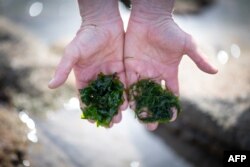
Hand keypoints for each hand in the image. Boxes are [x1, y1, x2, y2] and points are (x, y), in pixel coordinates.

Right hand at [48, 0, 127, 126]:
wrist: (103, 22)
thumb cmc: (85, 37)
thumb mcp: (72, 53)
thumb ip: (62, 69)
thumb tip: (49, 86)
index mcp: (84, 76)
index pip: (85, 97)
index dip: (88, 109)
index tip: (92, 121)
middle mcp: (97, 77)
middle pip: (101, 98)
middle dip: (105, 111)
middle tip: (111, 123)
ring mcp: (110, 73)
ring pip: (113, 94)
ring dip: (116, 106)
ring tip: (119, 118)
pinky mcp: (121, 68)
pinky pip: (124, 83)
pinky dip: (125, 94)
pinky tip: (128, 104)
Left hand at [124, 1, 217, 130]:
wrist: (151, 19)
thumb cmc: (170, 31)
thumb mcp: (187, 45)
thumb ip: (198, 59)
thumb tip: (215, 71)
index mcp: (169, 72)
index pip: (171, 93)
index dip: (172, 105)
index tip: (172, 117)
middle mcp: (155, 75)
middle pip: (154, 97)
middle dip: (153, 111)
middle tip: (152, 126)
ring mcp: (142, 71)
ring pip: (140, 93)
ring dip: (140, 106)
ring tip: (140, 121)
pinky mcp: (130, 66)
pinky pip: (129, 83)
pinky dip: (129, 94)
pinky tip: (128, 106)